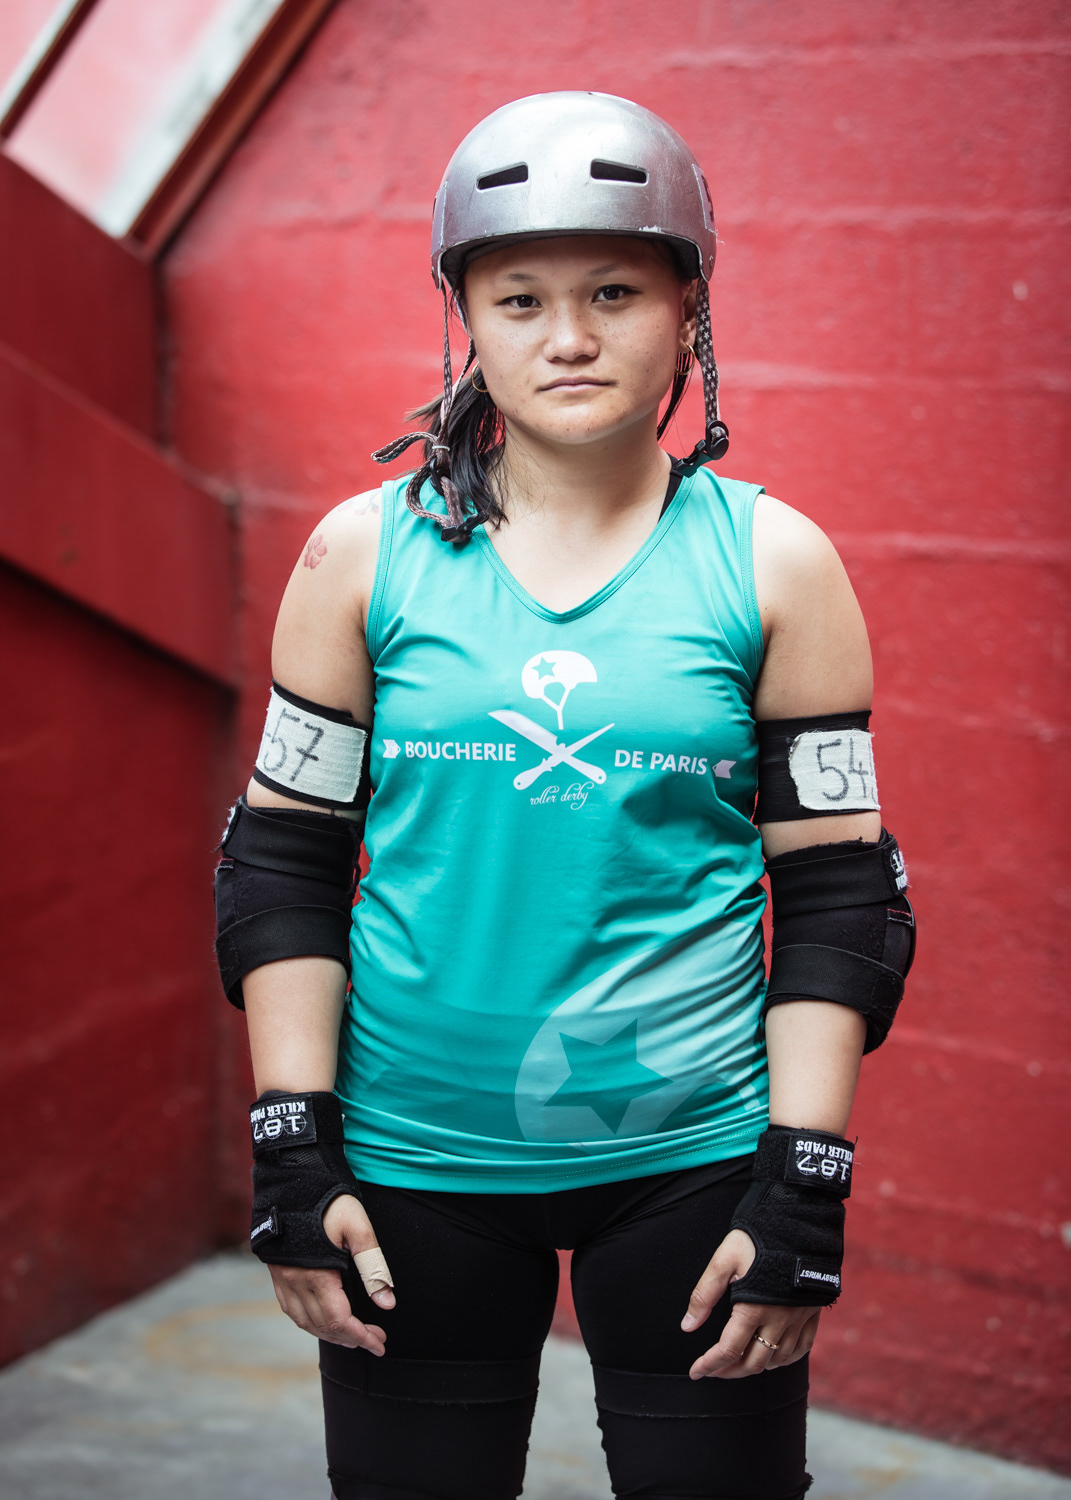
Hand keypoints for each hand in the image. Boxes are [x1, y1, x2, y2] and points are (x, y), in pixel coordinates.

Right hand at [268, 1193, 394, 1353]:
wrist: (294, 1174)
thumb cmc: (329, 1198)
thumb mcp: (358, 1227)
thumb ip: (373, 1266)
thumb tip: (387, 1304)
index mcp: (316, 1273)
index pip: (339, 1320)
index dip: (361, 1337)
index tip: (381, 1344)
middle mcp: (294, 1280)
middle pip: (321, 1326)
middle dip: (349, 1338)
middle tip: (375, 1337)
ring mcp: (281, 1276)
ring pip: (303, 1320)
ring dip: (328, 1333)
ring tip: (352, 1334)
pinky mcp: (276, 1269)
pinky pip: (290, 1308)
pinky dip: (309, 1320)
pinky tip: (323, 1317)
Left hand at [682, 1228, 820, 1378]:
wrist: (800, 1218)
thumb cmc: (757, 1236)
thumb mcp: (724, 1259)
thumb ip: (705, 1294)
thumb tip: (687, 1326)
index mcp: (754, 1308)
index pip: (729, 1350)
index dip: (710, 1365)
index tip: (695, 1371)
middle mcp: (779, 1319)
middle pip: (754, 1363)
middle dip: (730, 1372)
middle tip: (713, 1369)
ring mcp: (799, 1317)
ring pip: (778, 1360)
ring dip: (756, 1367)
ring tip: (738, 1363)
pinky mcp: (812, 1311)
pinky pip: (802, 1348)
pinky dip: (785, 1359)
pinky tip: (774, 1356)